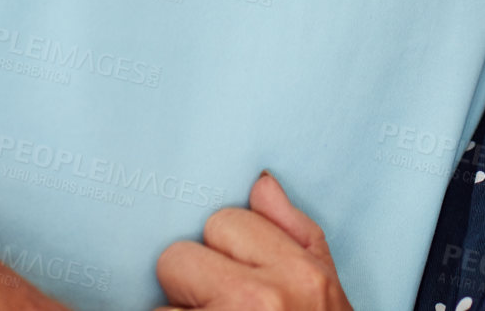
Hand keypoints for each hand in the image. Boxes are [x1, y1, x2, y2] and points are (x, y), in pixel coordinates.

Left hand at [155, 172, 352, 310]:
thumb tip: (260, 185)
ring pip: (158, 304)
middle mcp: (261, 299)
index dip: (222, 254)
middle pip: (180, 256)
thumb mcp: (326, 292)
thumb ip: (296, 232)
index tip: (232, 282)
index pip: (224, 222)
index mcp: (297, 273)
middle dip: (189, 286)